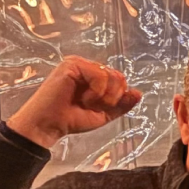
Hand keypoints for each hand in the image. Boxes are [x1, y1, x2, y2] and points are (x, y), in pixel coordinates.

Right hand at [6, 56, 140, 148]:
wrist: (49, 125)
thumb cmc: (72, 119)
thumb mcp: (104, 114)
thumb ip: (121, 104)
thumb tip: (139, 93)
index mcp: (94, 76)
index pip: (121, 80)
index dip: (117, 98)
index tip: (98, 108)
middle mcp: (87, 67)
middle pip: (120, 77)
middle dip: (112, 98)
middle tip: (91, 106)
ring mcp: (79, 63)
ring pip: (112, 76)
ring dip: (104, 97)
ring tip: (86, 102)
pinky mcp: (72, 64)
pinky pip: (100, 76)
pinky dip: (96, 92)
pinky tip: (82, 98)